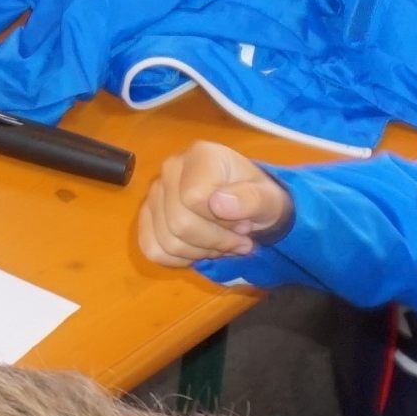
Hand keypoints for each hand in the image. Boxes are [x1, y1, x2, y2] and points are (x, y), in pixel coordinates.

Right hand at [136, 142, 292, 268]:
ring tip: (219, 244)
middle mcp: (170, 168)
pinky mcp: (147, 215)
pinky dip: (178, 259)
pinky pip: (152, 249)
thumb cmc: (256, 199)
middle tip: (236, 240)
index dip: (222, 223)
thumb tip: (218, 204)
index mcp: (200, 156)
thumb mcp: (269, 200)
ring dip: (199, 253)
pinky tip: (197, 249)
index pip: (194, 198)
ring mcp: (155, 192)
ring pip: (167, 241)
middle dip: (214, 243)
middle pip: (179, 224)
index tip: (243, 224)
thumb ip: (251, 199)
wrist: (245, 205)